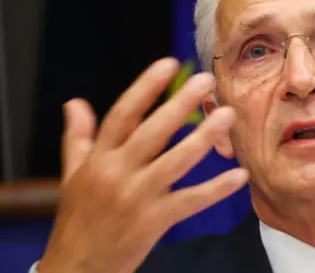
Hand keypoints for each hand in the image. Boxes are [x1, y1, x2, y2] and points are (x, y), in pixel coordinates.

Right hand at [38, 58, 248, 272]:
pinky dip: (217, 189)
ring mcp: (138, 197)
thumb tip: (75, 103)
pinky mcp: (156, 220)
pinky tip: (239, 175)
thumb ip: (78, 137)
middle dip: (180, 104)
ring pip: (176, 162)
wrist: (79, 266)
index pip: (123, 114)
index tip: (168, 65)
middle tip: (207, 82)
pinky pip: (192, 200)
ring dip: (204, 138)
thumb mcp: (72, 174)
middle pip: (153, 132)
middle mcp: (118, 173)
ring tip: (228, 116)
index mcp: (99, 158)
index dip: (146, 87)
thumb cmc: (80, 217)